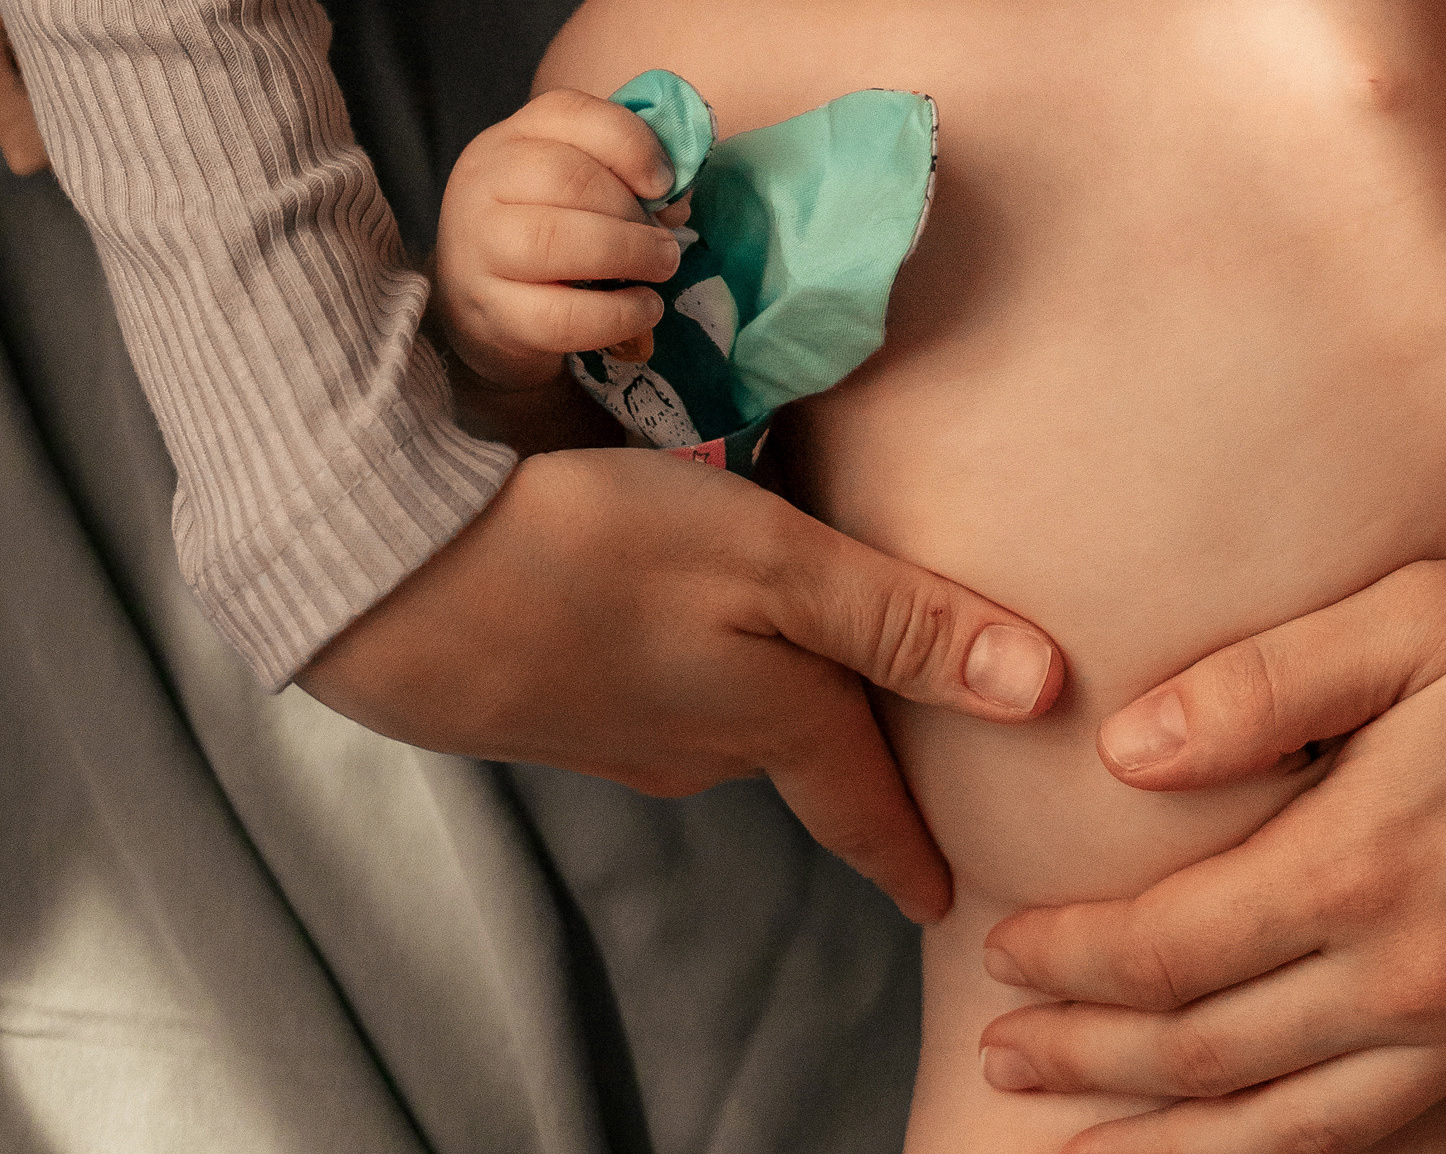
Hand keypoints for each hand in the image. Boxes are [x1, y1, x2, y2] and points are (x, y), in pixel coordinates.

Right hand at [301, 446, 1063, 921]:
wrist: (402, 582)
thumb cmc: (603, 550)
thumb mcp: (775, 562)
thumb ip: (901, 620)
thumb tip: (1042, 688)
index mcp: (770, 722)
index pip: (864, 800)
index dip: (909, 844)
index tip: (941, 895)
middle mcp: (698, 748)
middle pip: (796, 752)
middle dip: (840, 755)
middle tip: (883, 747)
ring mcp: (616, 730)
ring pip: (719, 720)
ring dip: (757, 696)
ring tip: (783, 659)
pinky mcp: (551, 693)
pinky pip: (650, 690)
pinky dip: (682, 663)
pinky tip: (666, 617)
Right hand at [435, 85, 686, 387]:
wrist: (480, 304)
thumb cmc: (547, 228)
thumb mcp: (576, 183)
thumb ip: (624, 173)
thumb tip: (676, 200)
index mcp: (513, 137)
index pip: (569, 112)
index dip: (631, 143)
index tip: (666, 184)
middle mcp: (483, 183)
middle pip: (566, 176)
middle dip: (632, 209)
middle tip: (667, 241)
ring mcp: (477, 249)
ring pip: (555, 241)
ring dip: (628, 253)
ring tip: (662, 268)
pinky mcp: (488, 313)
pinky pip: (559, 316)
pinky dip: (616, 313)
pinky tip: (644, 308)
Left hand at [978, 533, 1445, 1152]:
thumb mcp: (1408, 613)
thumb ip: (1262, 685)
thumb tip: (1125, 751)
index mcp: (1363, 862)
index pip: (1172, 947)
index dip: (1074, 964)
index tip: (1004, 961)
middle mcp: (1421, 976)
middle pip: (1218, 1058)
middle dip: (1097, 1069)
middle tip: (1009, 1068)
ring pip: (1320, 1140)